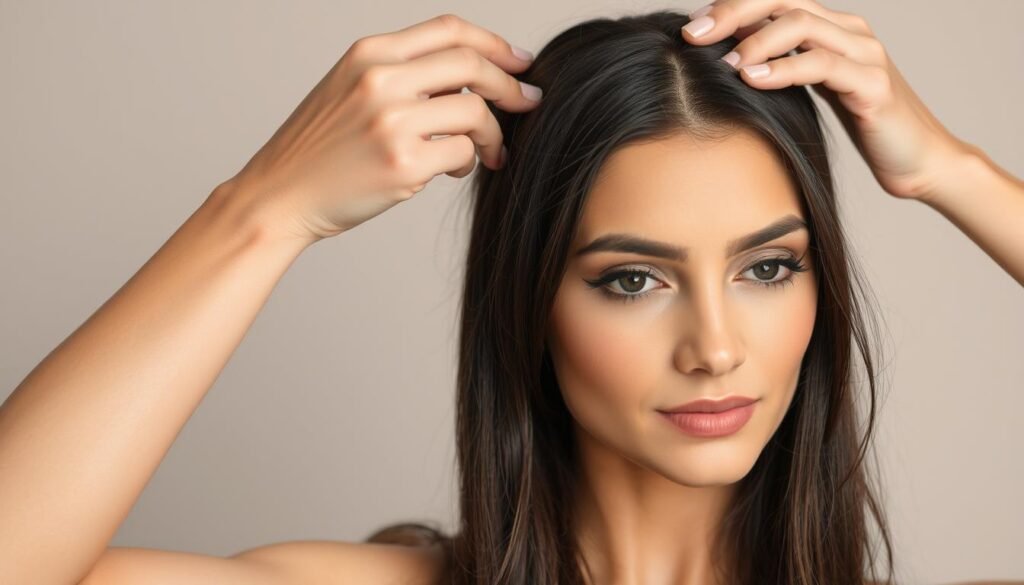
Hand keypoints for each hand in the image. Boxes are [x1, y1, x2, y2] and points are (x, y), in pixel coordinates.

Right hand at [220, 14, 541, 244]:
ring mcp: (391, 120)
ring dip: (491, 134)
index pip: (449, 30)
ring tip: (487, 153)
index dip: (495, 43)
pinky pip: (464, 153)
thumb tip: (473, 78)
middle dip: (510, 85)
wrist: (279, 195)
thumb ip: (402, 75)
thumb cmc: (319, 151)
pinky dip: (468, 163)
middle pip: (472, 64)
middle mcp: (380, 79)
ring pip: (475, 111)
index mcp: (368, 54)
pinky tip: (451, 170)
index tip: (520, 62)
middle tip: (527, 103)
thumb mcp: (350, 90)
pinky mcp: (403, 162)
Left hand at [681, 0, 967, 202]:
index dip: (732, 7)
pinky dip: (783, 68)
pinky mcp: (873, 84)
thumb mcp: (813, 93)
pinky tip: (752, 79)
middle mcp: (849, 31)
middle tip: (693, 35)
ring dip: (755, 41)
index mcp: (832, 29)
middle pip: (784, 0)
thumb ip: (782, 69)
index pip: (776, 0)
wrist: (919, 162)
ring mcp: (865, 53)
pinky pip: (822, 64)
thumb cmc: (862, 128)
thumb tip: (728, 63)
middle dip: (733, 13)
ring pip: (802, 24)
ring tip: (722, 62)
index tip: (691, 29)